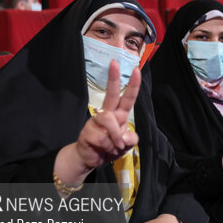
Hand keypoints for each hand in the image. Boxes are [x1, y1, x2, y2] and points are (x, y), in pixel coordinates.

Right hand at [54, 60, 140, 185]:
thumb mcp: (126, 145)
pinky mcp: (87, 132)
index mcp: (119, 115)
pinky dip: (108, 147)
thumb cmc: (110, 148)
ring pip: (109, 120)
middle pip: (111, 95)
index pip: (127, 98)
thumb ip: (131, 139)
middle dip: (113, 79)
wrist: (91, 159)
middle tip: (114, 63)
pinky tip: (105, 150)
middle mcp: (108, 114)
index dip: (133, 85)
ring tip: (115, 147)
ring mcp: (96, 122)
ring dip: (115, 137)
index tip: (136, 70)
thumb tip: (125, 136)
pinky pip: (102, 137)